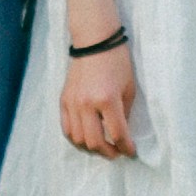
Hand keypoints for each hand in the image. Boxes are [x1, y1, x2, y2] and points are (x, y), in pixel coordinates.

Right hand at [61, 36, 138, 159]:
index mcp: (107, 99)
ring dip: (91, 148)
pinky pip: (67, 128)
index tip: (131, 152)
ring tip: (103, 147)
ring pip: (78, 139)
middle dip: (108, 152)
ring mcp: (72, 103)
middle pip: (95, 142)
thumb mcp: (129, 87)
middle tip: (117, 153)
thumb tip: (121, 133)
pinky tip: (86, 139)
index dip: (126, 147)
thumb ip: (124, 112)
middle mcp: (87, 104)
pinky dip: (76, 139)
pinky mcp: (64, 101)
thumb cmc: (117, 62)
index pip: (117, 133)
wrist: (94, 42)